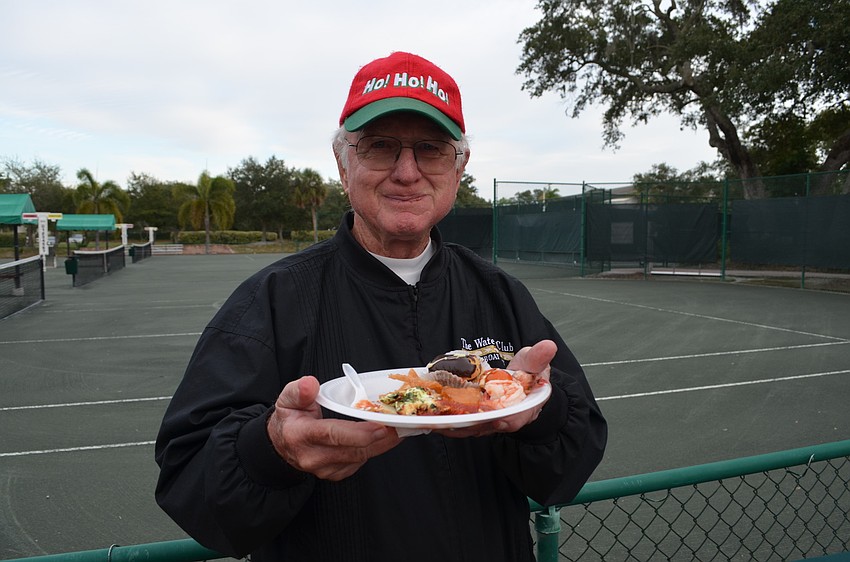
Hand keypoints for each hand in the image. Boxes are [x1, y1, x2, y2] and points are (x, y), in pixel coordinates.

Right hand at [266, 376, 400, 480]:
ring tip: (399, 429)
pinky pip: (359, 463)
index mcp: (300, 435)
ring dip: (382, 444)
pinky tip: (384, 437)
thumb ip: (299, 390)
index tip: (380, 426)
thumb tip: (310, 384)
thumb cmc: (290, 417)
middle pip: (352, 449)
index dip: (358, 432)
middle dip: (380, 438)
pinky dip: (374, 450)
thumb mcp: (288, 398)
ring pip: (360, 457)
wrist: (282, 443)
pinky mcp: (334, 474)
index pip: (332, 434)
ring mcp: (324, 469)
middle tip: (400, 424)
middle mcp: (312, 456)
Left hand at [435, 339, 555, 437]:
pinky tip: (428, 413)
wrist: (520, 386)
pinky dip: (444, 419)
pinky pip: (457, 422)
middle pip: (484, 426)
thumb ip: (538, 358)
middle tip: (447, 419)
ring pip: (467, 427)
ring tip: (431, 417)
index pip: (514, 419)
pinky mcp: (472, 420)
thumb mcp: (534, 364)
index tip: (498, 419)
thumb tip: (548, 346)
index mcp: (521, 410)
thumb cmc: (528, 375)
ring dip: (449, 424)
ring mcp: (486, 423)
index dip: (505, 419)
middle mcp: (502, 420)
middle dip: (466, 423)